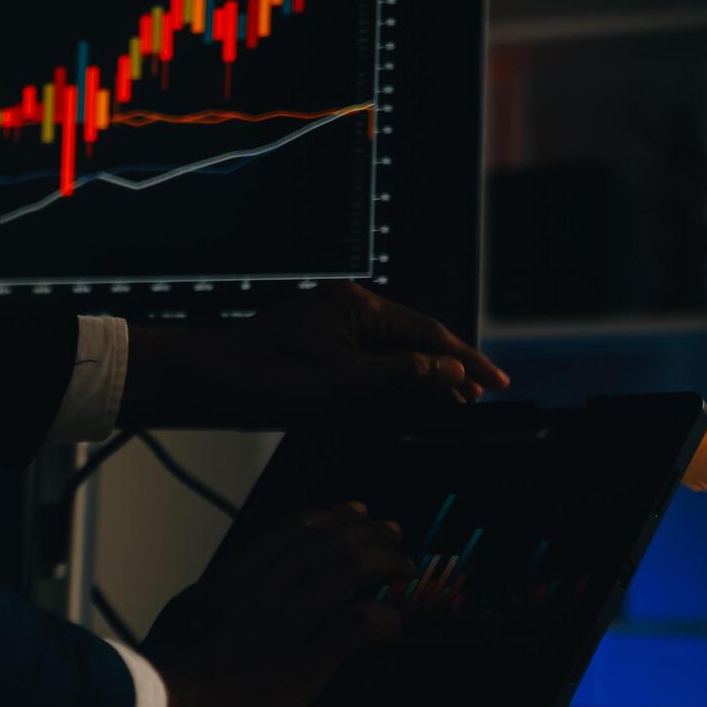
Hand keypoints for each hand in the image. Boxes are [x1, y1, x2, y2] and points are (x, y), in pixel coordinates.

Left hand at [120, 282, 508, 424]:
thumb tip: (450, 372)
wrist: (209, 376)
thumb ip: (402, 376)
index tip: (496, 382)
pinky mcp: (318, 340)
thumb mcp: (343, 382)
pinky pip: (368, 355)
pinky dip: (392, 376)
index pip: (429, 333)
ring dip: (422, 375)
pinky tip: (406, 394)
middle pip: (414, 338)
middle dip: (449, 368)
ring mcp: (332, 322)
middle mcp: (349, 306)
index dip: (465, 361)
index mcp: (360, 306)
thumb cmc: (268, 376)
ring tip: (453, 400)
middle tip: (480, 397)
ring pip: (392, 348)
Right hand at [138, 501, 412, 706]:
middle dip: (369, 533)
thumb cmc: (173, 661)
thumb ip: (220, 589)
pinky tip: (395, 620)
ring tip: (404, 566)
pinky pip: (356, 624)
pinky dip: (383, 617)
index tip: (357, 511)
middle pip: (329, 544)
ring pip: (348, 572)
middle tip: (393, 532)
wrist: (169, 704)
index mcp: (236, 573)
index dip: (334, 516)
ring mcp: (286, 621)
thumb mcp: (190, 606)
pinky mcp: (305, 659)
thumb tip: (234, 579)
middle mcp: (265, 588)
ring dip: (384, 563)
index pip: (295, 528)